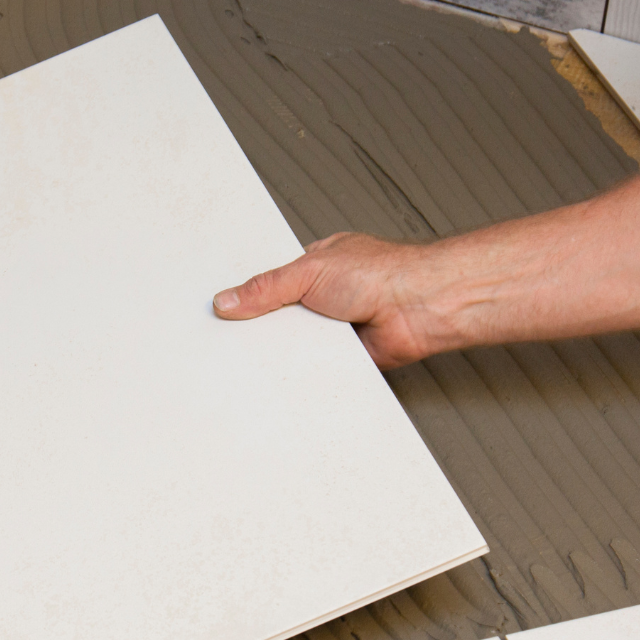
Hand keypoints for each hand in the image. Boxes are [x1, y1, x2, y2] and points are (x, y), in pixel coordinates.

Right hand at [212, 232, 434, 367]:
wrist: (419, 307)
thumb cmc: (383, 274)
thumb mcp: (309, 270)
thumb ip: (266, 287)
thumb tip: (228, 299)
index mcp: (312, 268)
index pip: (267, 284)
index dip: (245, 297)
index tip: (220, 312)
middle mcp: (321, 298)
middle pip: (276, 318)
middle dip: (262, 328)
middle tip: (234, 339)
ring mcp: (332, 328)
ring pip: (292, 345)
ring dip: (284, 350)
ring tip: (263, 355)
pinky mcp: (342, 356)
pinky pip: (313, 367)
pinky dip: (304, 370)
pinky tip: (292, 371)